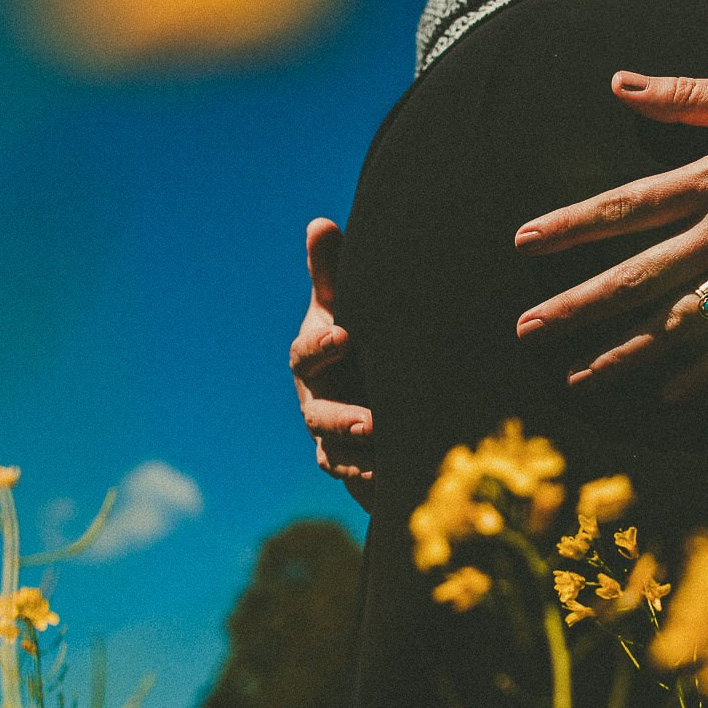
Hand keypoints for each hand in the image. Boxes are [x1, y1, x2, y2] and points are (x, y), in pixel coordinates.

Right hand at [289, 218, 372, 509]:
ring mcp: (331, 439)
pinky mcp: (354, 468)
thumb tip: (320, 223)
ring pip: (336, 455)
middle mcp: (316, 401)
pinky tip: (399, 481)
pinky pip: (358, 482)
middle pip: (318, 416)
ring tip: (390, 456)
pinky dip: (376, 483)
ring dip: (361, 459)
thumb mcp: (346, 302)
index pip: (307, 353)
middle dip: (342, 420)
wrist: (371, 383)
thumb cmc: (357, 335)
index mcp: (313, 357)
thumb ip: (331, 270)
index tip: (345, 335)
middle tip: (370, 422)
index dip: (322, 346)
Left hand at [513, 72, 707, 393]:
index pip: (623, 207)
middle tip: (523, 331)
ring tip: (575, 378)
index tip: (520, 242)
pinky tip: (665, 395)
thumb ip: (684, 95)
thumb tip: (617, 83)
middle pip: (635, 276)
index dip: (569, 226)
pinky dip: (702, 373)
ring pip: (676, 323)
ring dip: (623, 353)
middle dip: (577, 306)